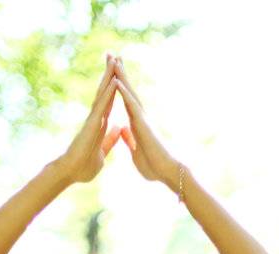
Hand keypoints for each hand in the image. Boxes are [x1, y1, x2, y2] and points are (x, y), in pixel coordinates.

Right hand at [56, 55, 123, 184]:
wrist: (70, 175)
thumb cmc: (83, 168)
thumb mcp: (102, 153)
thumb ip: (109, 141)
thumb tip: (118, 129)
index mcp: (99, 125)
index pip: (109, 102)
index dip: (114, 87)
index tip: (118, 72)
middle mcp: (95, 118)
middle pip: (105, 92)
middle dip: (110, 74)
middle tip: (115, 55)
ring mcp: (93, 120)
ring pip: (103, 93)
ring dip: (109, 76)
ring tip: (114, 59)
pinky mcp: (92, 124)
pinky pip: (102, 105)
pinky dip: (109, 92)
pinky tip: (115, 80)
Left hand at [112, 60, 180, 188]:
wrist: (167, 172)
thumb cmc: (154, 166)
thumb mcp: (135, 151)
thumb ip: (129, 139)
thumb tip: (124, 130)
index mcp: (136, 124)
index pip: (125, 100)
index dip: (117, 86)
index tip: (111, 71)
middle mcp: (139, 117)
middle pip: (127, 90)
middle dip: (119, 72)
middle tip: (111, 54)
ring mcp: (142, 118)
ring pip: (129, 92)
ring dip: (121, 76)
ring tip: (114, 59)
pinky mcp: (143, 124)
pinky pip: (131, 105)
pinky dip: (124, 92)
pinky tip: (117, 80)